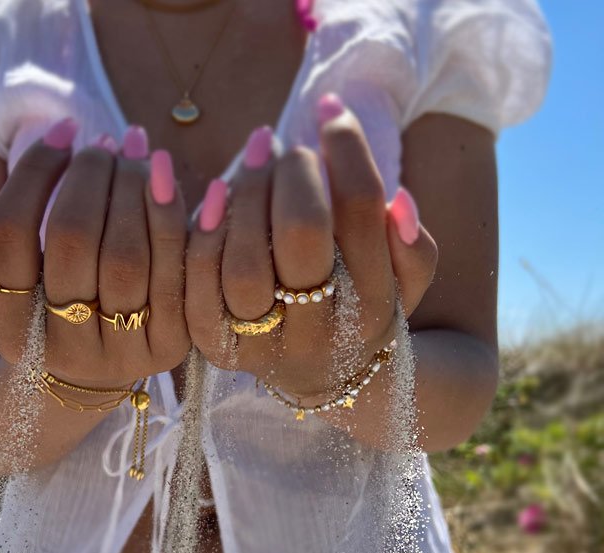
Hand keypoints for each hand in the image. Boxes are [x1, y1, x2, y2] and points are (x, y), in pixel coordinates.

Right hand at [0, 120, 189, 392]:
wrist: (93, 381)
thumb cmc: (40, 324)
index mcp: (14, 334)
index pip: (11, 239)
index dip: (34, 175)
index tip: (62, 130)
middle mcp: (66, 348)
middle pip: (71, 243)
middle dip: (89, 177)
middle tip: (103, 140)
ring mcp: (121, 351)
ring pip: (125, 257)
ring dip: (131, 188)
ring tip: (134, 146)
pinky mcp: (169, 346)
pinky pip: (174, 271)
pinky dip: (171, 216)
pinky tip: (164, 175)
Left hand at [185, 99, 437, 400]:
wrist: (326, 381)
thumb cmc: (363, 313)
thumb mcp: (405, 289)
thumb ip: (414, 251)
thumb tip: (399, 201)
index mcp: (373, 309)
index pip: (362, 215)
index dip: (347, 150)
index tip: (331, 110)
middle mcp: (320, 333)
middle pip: (303, 236)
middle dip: (295, 172)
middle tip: (290, 146)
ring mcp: (266, 347)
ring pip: (244, 267)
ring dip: (246, 197)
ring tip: (257, 155)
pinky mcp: (221, 351)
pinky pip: (200, 292)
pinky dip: (203, 237)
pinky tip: (216, 194)